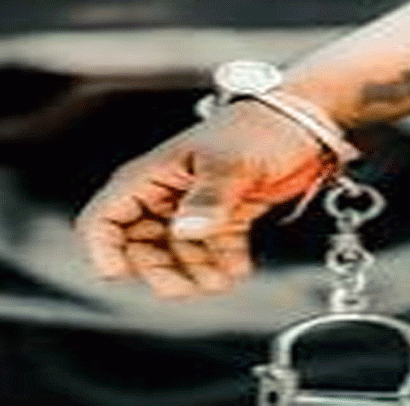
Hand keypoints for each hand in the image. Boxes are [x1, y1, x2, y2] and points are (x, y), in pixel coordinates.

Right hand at [75, 101, 335, 298]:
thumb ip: (209, 199)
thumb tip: (186, 231)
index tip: (121, 275)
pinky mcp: (225, 217)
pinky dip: (223, 264)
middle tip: (190, 286)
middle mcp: (167, 195)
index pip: (105, 219)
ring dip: (194, 273)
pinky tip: (238, 269)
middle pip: (140, 247)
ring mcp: (195, 208)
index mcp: (152, 176)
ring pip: (177, 255)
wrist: (306, 124)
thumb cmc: (262, 128)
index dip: (104, 250)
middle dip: (160, 271)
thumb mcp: (231, 163)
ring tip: (221, 280)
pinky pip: (213, 252)